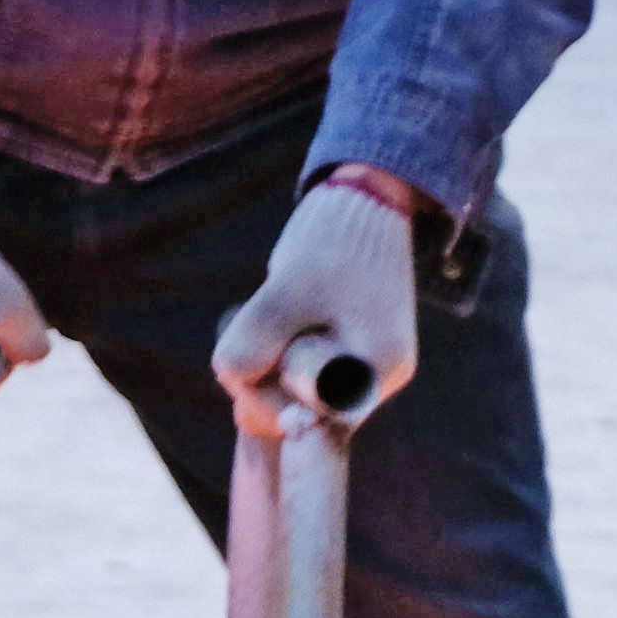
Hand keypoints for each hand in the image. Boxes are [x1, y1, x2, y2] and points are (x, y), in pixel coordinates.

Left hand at [218, 172, 422, 436]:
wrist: (365, 198)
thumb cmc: (329, 242)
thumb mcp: (281, 294)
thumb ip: (251, 347)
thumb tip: (233, 384)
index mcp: (377, 368)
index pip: (309, 420)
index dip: (266, 399)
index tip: (254, 357)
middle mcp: (383, 377)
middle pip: (304, 410)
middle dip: (266, 378)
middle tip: (258, 325)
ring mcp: (372, 366)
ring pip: (300, 390)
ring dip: (272, 361)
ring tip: (275, 311)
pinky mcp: (356, 350)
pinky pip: (307, 370)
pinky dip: (284, 350)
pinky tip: (284, 317)